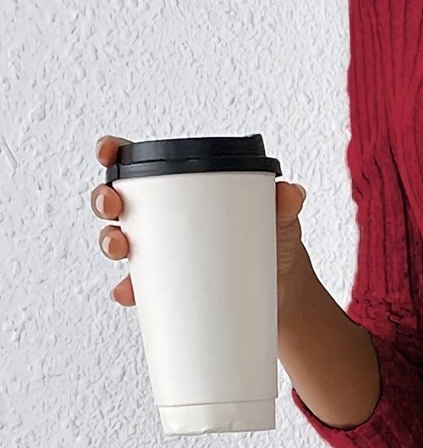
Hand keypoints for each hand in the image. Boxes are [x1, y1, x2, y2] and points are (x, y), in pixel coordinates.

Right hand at [89, 133, 311, 312]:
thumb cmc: (276, 244)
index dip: (113, 154)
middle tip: (115, 208)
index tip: (107, 153)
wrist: (284, 293)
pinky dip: (129, 290)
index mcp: (181, 190)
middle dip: (105, 201)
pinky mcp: (169, 286)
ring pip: (120, 241)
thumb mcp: (281, 219)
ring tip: (122, 249)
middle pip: (117, 201)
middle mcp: (163, 218)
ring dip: (110, 242)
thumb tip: (291, 192)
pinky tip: (127, 294)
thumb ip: (285, 203)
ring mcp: (162, 252)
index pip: (138, 164)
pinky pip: (139, 287)